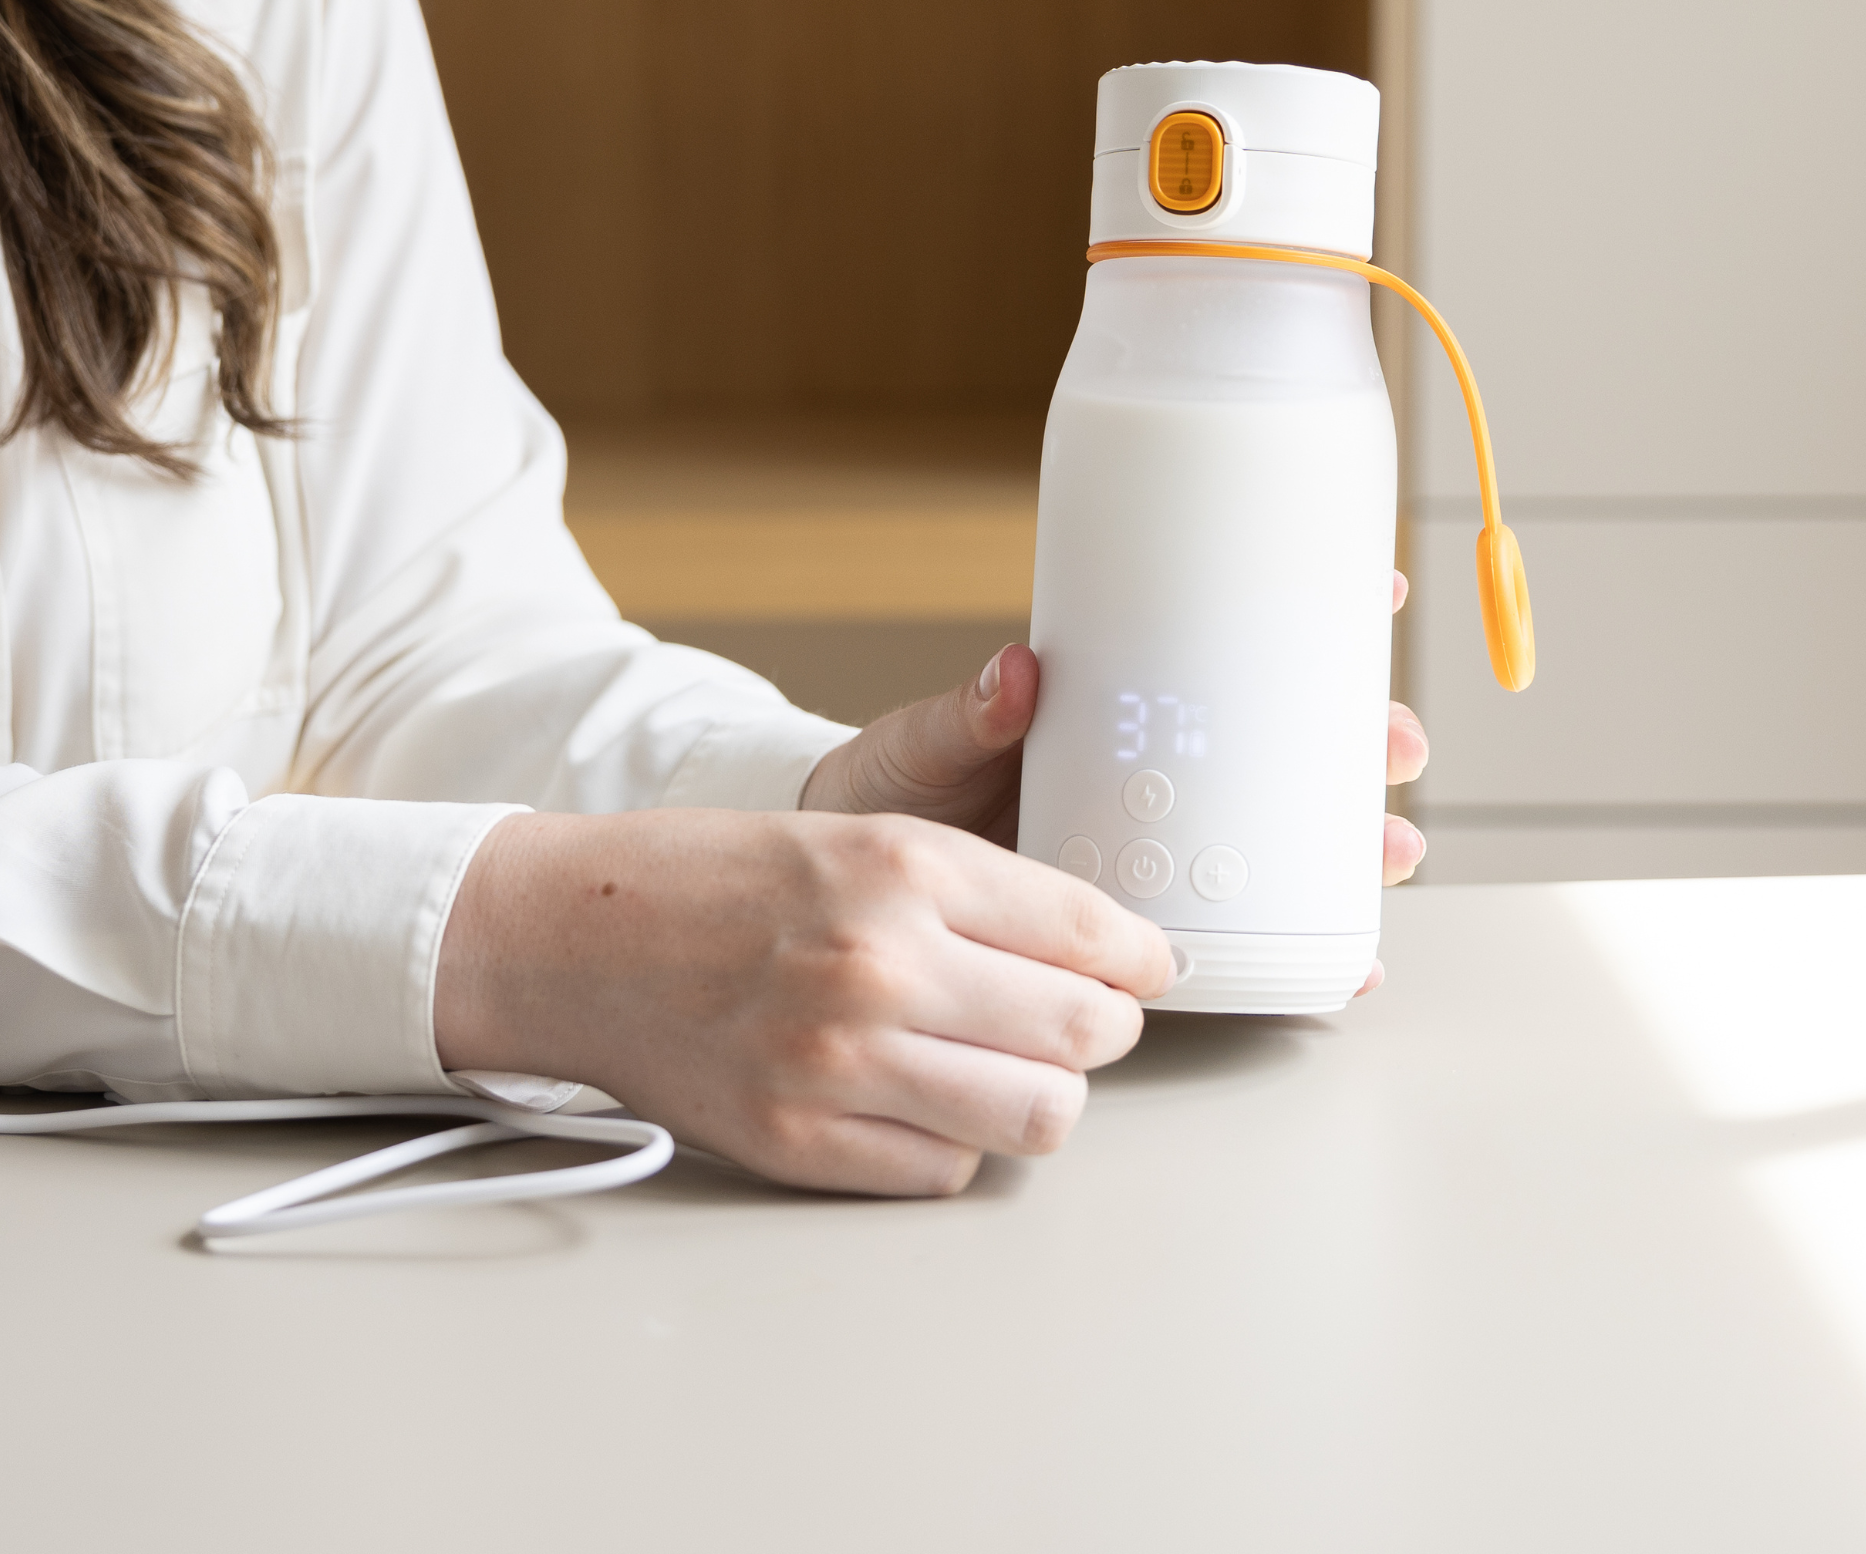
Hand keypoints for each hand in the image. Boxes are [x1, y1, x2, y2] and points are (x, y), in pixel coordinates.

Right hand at [437, 804, 1174, 1196]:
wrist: (577, 936)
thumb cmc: (719, 878)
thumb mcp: (860, 835)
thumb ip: (984, 890)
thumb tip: (1104, 953)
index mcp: (903, 866)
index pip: (1090, 930)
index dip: (1143, 956)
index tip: (1149, 967)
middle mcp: (879, 964)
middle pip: (1082, 1032)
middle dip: (1107, 1028)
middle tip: (1090, 1018)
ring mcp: (837, 1064)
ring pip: (1037, 1116)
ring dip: (1047, 1094)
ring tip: (1016, 1065)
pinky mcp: (799, 1143)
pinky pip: (948, 1169)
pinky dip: (957, 1140)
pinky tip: (926, 1098)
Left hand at [806, 576, 1430, 886]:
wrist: (856, 900)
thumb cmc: (893, 797)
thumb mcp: (921, 746)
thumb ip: (965, 716)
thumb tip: (1015, 672)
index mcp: (1109, 711)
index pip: (1222, 651)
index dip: (1312, 622)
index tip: (1380, 597)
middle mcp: (1149, 775)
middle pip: (1283, 747)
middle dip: (1360, 740)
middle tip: (1395, 744)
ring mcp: (1154, 846)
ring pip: (1281, 837)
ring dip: (1350, 841)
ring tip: (1391, 850)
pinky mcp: (1144, 921)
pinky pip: (1238, 931)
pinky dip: (1299, 946)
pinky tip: (1344, 962)